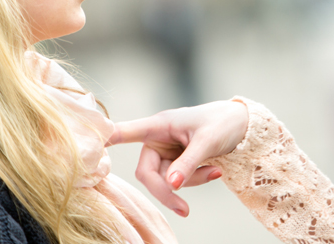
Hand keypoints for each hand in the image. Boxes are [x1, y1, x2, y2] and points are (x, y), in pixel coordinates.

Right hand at [107, 100, 248, 216]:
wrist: (242, 125)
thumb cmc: (223, 124)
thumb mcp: (207, 142)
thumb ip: (188, 164)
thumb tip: (171, 185)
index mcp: (160, 125)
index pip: (127, 132)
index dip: (108, 139)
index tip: (91, 144)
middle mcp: (157, 138)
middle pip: (146, 173)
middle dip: (166, 190)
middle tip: (184, 209)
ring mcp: (166, 152)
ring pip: (165, 181)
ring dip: (189, 183)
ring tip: (215, 172)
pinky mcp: (175, 162)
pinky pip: (178, 181)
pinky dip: (195, 181)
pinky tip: (215, 171)